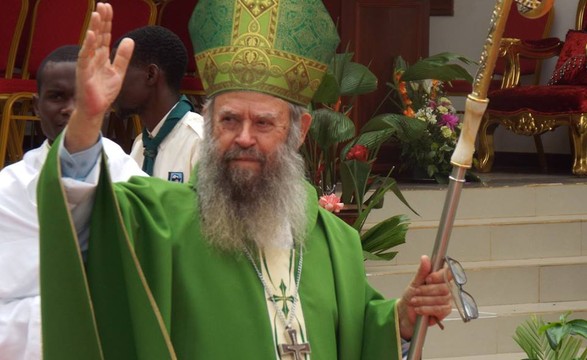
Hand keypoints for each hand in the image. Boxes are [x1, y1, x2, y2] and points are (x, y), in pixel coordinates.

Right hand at [64, 2, 133, 152]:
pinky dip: (88, 46)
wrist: (96, 109)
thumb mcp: (119, 72)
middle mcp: (93, 57)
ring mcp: (87, 64)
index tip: (108, 8)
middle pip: (98, 35)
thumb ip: (122, 57)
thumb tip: (129, 40)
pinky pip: (85, 57)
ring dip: (94, 28)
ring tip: (97, 14)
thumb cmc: (104, 92)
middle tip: (103, 5)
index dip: (107, 22)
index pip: (105, 35)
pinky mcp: (84, 73)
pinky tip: (91, 35)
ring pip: (90, 43)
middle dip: (100, 20)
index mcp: (101, 56)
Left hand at [397, 255, 451, 339]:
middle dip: (427, 291)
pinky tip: (419, 309)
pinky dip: (427, 309)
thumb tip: (425, 257)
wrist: (406, 313)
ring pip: (441, 299)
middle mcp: (446, 288)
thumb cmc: (411, 296)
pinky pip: (440, 309)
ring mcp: (447, 300)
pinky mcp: (445, 311)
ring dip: (424, 300)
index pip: (448, 273)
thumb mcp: (414, 283)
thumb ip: (422, 271)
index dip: (439, 276)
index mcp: (439, 279)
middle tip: (415, 292)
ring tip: (414, 301)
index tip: (428, 279)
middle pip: (444, 288)